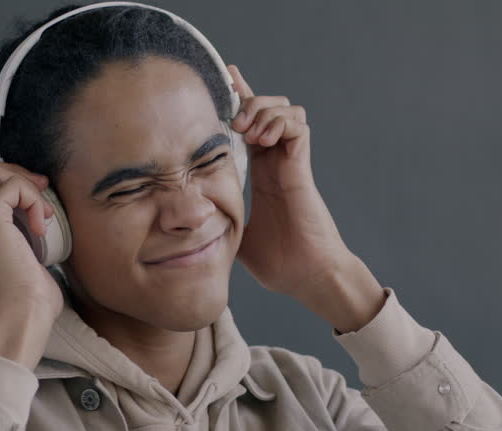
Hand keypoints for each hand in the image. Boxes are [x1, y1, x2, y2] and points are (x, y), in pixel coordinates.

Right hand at [0, 114, 63, 321]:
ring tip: (44, 216)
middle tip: (42, 187)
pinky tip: (42, 223)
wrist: (21, 316)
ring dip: (28, 187)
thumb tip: (43, 207)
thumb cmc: (31, 299)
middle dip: (14, 166)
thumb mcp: (29, 256)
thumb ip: (25, 228)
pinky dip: (33, 199)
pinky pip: (12, 186)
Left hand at [228, 65, 354, 300]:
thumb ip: (220, 227)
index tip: (224, 81)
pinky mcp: (302, 168)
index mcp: (262, 174)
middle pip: (269, 108)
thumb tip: (193, 230)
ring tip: (248, 131)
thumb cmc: (281, 264)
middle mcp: (277, 163)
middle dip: (249, 101)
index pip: (250, 128)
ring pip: (286, 109)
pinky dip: (280, 123)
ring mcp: (291, 164)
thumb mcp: (238, 242)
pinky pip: (298, 126)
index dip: (240, 102)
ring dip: (264, 110)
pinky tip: (262, 140)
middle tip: (233, 120)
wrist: (308, 277)